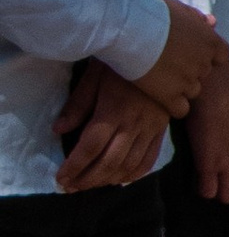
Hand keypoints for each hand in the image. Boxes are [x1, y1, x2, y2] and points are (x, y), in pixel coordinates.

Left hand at [54, 61, 170, 192]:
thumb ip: (78, 104)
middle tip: (71, 186)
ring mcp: (150, 129)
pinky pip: (149, 159)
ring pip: (129, 165)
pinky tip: (120, 179)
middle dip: (87, 179)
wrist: (162, 50)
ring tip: (90, 184)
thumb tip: (58, 130)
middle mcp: (133, 124)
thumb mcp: (94, 76)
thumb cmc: (122, 60)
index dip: (74, 166)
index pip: (90, 146)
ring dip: (107, 180)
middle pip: (109, 161)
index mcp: (113, 110)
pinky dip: (134, 174)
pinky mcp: (161, 130)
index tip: (60, 177)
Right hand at [130, 0, 226, 120]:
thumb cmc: (153, 14)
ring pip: (193, 91)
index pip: (222, 56)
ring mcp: (188, 82)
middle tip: (169, 62)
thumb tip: (212, 22)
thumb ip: (198, 18)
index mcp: (210, 42)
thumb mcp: (180, 9)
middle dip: (190, 69)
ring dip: (181, 87)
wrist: (131, 29)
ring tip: (161, 77)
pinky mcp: (170, 96)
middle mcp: (203, 64)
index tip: (192, 53)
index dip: (208, 56)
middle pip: (204, 73)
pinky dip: (174, 106)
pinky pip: (181, 109)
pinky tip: (162, 97)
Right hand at [183, 61, 228, 204]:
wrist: (213, 84)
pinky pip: (207, 190)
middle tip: (225, 183)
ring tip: (212, 183)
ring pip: (228, 196)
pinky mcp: (207, 160)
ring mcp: (227, 160)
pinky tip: (198, 179)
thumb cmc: (228, 89)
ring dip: (220, 193)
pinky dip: (203, 189)